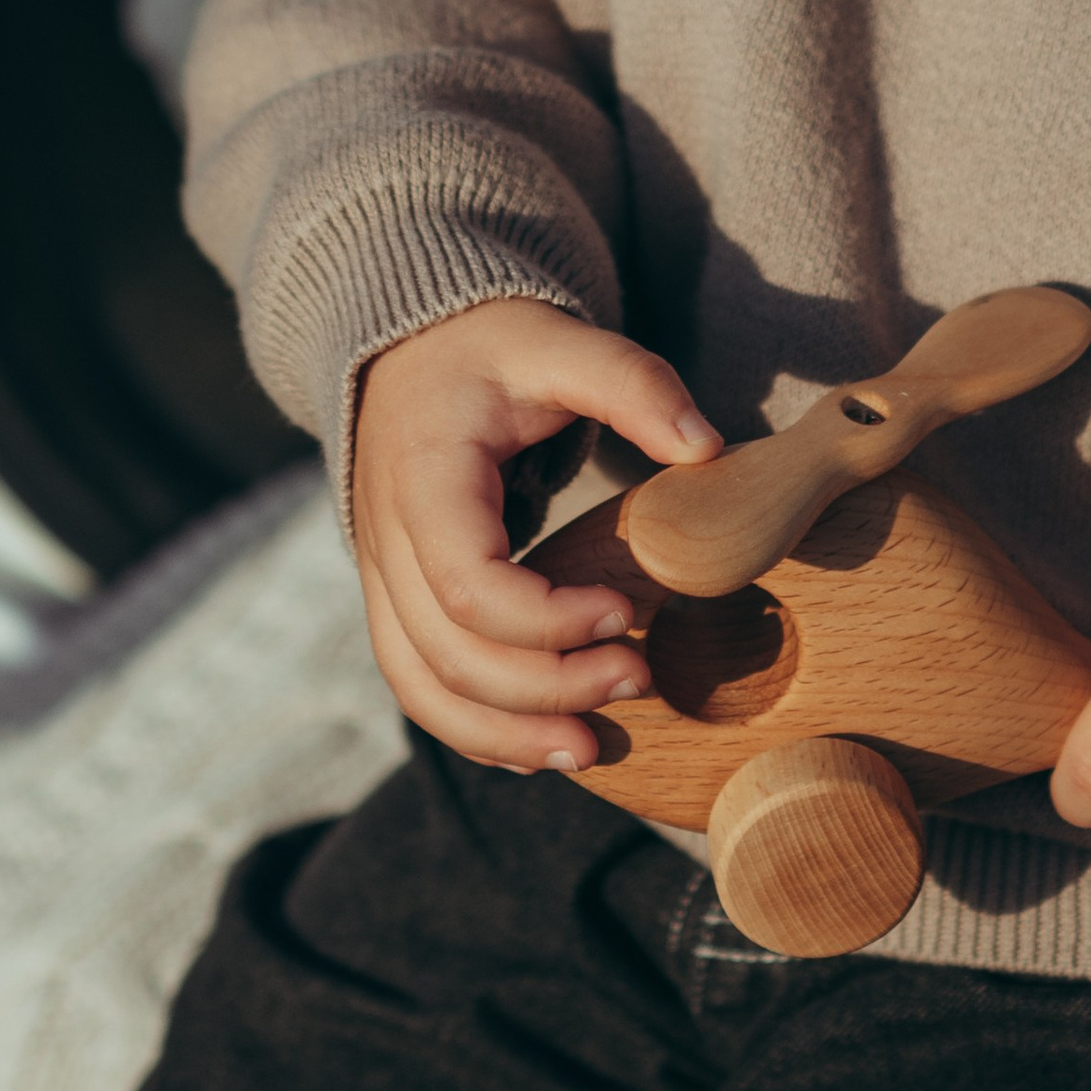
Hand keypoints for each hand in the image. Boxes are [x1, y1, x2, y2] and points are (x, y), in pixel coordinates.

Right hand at [351, 296, 720, 771]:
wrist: (410, 348)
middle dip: (544, 687)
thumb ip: (633, 384)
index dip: (548, 619)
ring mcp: (383, 579)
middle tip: (640, 680)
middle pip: (449, 653)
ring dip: (504, 733)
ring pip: (423, 688)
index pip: (468, 583)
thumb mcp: (561, 340)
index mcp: (425, 478)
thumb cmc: (490, 346)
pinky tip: (542, 745)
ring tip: (591, 749)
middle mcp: (386, 541)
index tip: (628, 611)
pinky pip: (421, 686)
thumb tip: (706, 447)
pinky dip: (474, 728)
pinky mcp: (398, 602)